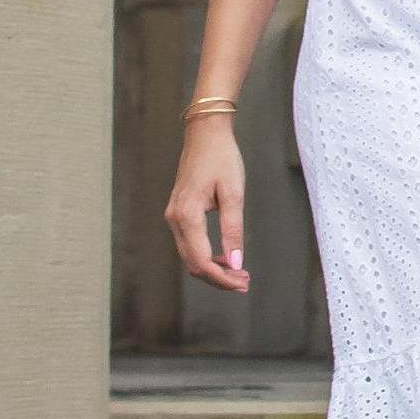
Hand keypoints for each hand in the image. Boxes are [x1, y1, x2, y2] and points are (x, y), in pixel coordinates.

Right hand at [165, 119, 248, 292]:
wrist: (205, 135)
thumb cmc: (222, 159)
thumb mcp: (234, 193)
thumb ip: (233, 229)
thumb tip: (236, 263)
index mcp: (187, 216)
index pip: (202, 261)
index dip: (222, 278)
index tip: (243, 283)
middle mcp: (174, 220)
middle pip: (193, 264)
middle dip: (218, 279)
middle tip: (245, 283)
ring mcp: (173, 217)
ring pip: (190, 256)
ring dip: (213, 270)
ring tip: (239, 275)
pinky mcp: (178, 213)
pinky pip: (189, 244)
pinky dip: (206, 257)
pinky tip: (225, 259)